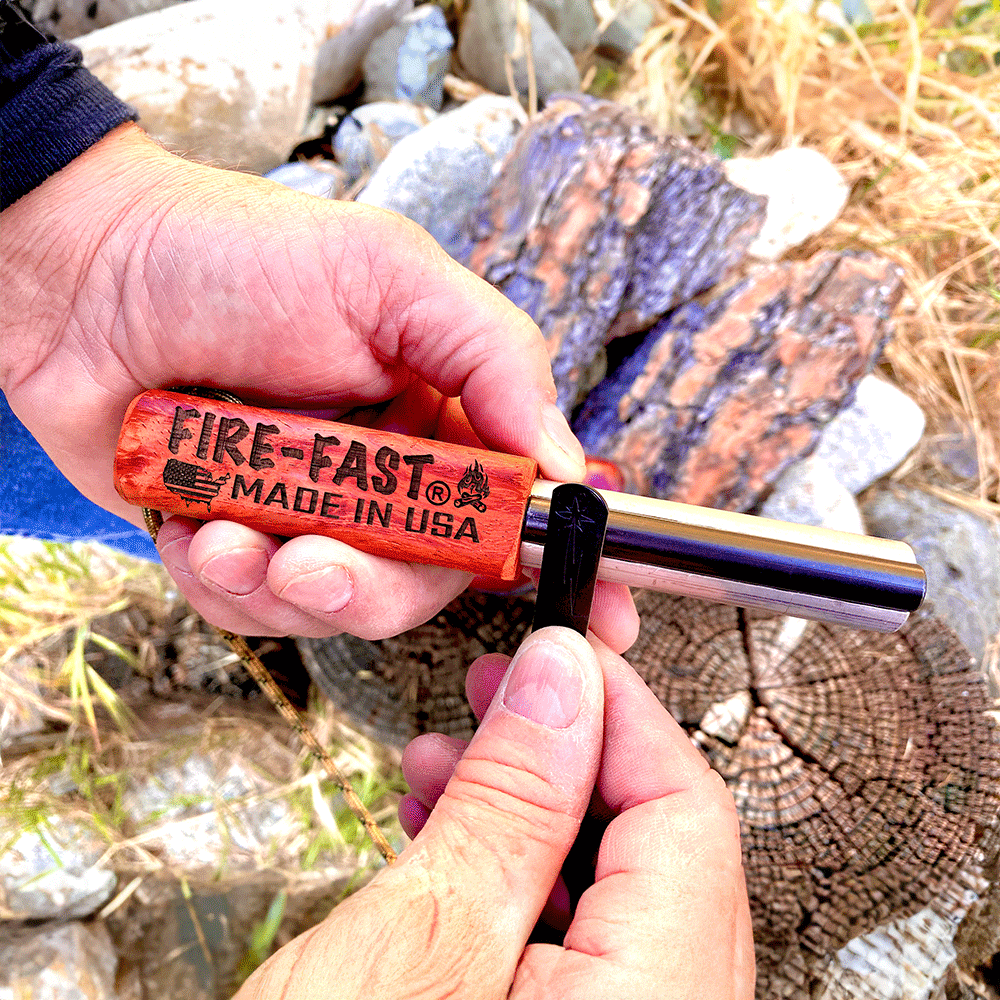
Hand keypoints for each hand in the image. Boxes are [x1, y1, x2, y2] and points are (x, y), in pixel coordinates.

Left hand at [1, 123, 635, 644]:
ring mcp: (317, 516)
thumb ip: (495, 358)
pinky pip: (258, 611)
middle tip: (318, 560)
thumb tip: (567, 463)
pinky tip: (196, 528)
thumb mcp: (390, 275)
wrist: (84, 277)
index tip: (602, 620)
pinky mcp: (243, 546)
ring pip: (346, 608)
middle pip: (433, 578)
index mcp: (445, 414)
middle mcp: (392, 476)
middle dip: (377, 585)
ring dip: (288, 585)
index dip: (562, 563)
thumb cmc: (238, 256)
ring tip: (230, 532)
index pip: (523, 504)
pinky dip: (226, 584)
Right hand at [236, 628, 754, 998]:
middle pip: (658, 848)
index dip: (619, 713)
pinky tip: (448, 832)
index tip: (558, 656)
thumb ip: (512, 797)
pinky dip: (508, 875)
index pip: (689, 811)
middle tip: (502, 697)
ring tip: (446, 763)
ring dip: (526, 809)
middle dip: (565, 755)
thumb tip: (562, 678)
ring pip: (608, 890)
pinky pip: (567, 943)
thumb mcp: (422, 938)